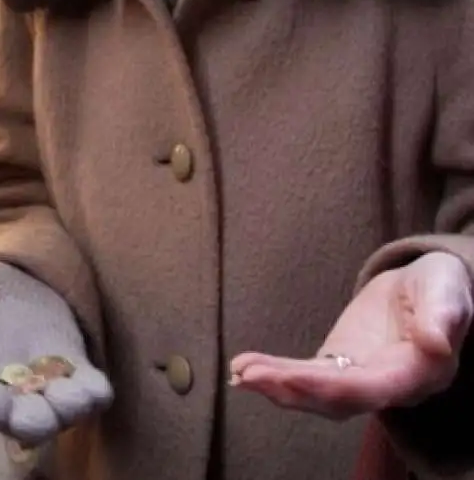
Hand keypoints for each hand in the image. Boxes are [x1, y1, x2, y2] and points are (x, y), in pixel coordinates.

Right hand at [0, 259, 112, 445]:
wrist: (24, 296)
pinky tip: (99, 388)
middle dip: (29, 421)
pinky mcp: (76, 378)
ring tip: (74, 399)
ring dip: (66, 410)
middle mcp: (6, 390)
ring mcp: (44, 389)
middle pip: (17, 418)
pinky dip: (94, 394)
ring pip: (55, 412)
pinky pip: (88, 394)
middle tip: (39, 418)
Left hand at [230, 252, 472, 418]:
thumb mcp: (446, 289)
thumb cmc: (440, 285)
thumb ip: (443, 315)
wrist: (428, 288)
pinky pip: (306, 379)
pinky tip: (242, 370)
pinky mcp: (339, 368)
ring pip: (316, 395)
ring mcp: (360, 380)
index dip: (332, 387)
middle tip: (248, 375)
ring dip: (276, 386)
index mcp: (418, 373)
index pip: (374, 389)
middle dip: (292, 389)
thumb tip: (437, 344)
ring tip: (239, 372)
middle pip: (337, 399)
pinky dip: (275, 377)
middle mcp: (388, 388)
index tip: (293, 377)